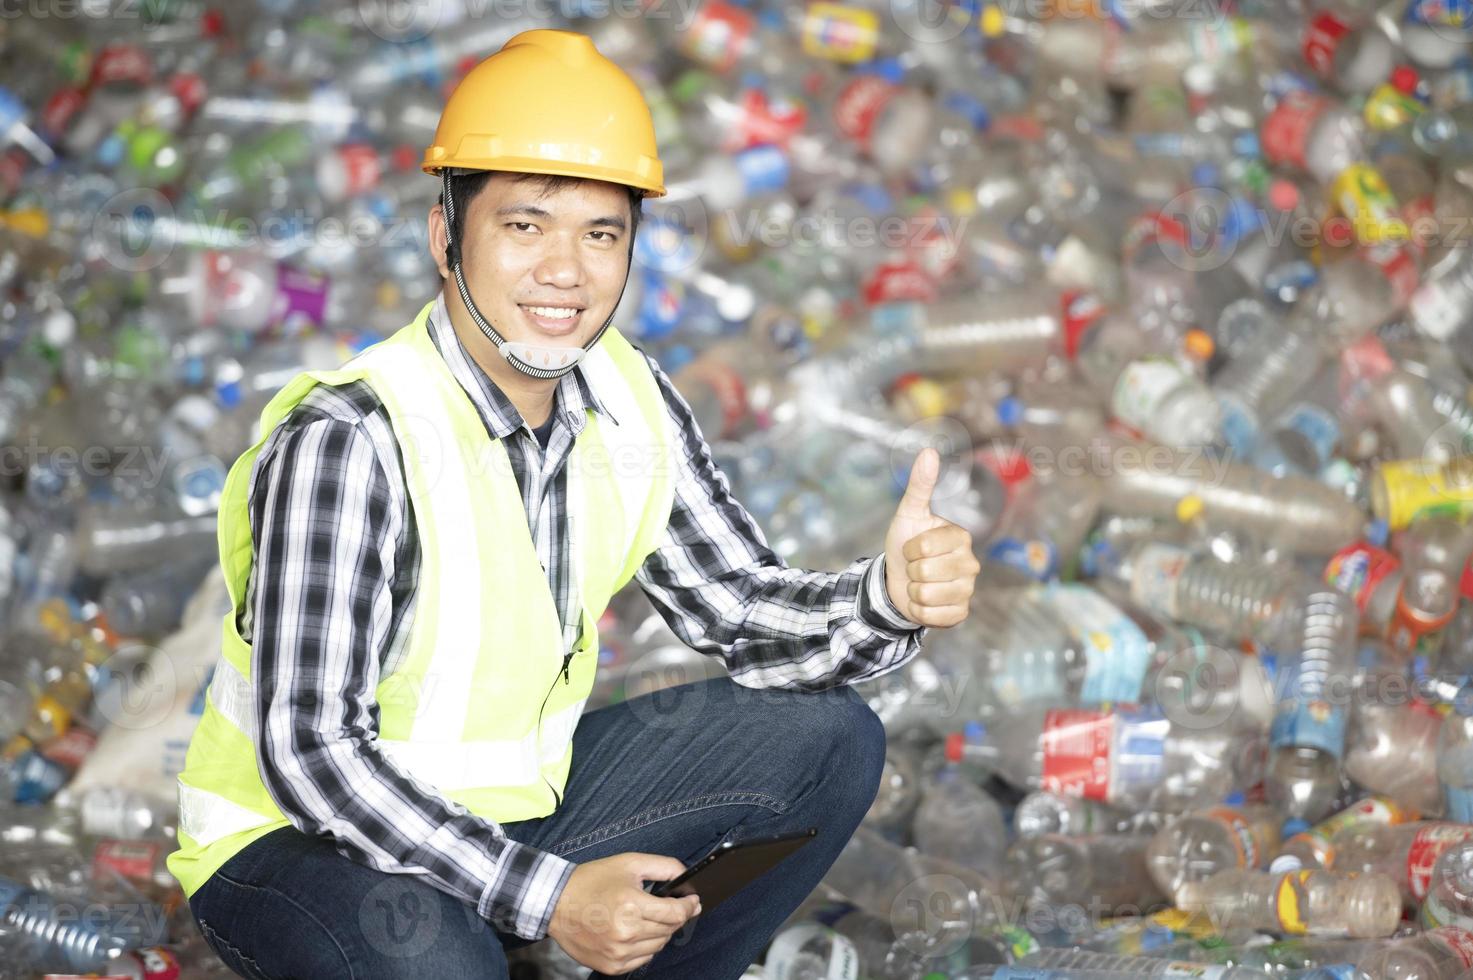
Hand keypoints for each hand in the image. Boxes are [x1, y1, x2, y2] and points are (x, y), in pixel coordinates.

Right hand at [546, 852, 700, 973]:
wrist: (556, 903)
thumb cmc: (592, 880)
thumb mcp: (629, 863)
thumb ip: (663, 866)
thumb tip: (686, 877)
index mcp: (631, 905)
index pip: (676, 913)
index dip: (689, 906)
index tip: (693, 901)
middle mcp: (626, 932)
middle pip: (669, 930)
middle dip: (675, 917)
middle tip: (669, 905)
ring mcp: (618, 952)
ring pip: (658, 946)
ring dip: (660, 932)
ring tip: (646, 917)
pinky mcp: (611, 965)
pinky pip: (642, 959)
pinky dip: (645, 947)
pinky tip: (634, 932)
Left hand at [884, 447, 980, 627]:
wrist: (898, 579)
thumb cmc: (906, 543)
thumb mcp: (909, 513)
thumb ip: (920, 485)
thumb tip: (929, 451)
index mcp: (961, 538)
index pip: (925, 547)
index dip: (910, 549)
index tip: (913, 547)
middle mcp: (970, 564)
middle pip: (925, 572)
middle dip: (910, 570)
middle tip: (915, 567)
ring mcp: (967, 590)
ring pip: (926, 596)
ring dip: (912, 591)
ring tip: (918, 583)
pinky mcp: (960, 613)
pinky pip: (932, 616)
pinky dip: (918, 611)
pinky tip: (922, 601)